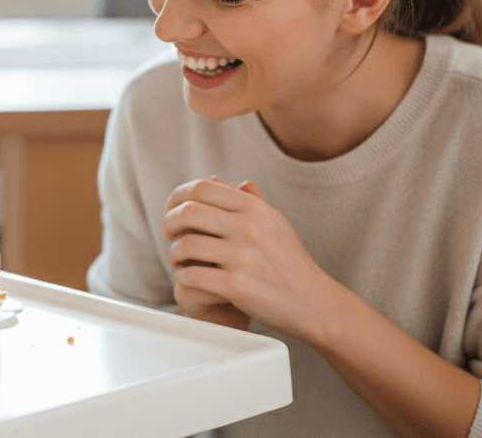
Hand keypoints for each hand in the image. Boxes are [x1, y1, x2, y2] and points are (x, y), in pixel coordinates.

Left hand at [163, 177, 336, 341]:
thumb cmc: (290, 262)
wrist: (313, 302)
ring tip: (177, 259)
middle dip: (169, 221)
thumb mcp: (273, 222)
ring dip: (174, 253)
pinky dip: (183, 276)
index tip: (171, 207)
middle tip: (168, 232)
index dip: (178, 195)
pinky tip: (187, 277)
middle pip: (188, 211)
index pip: (202, 188)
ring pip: (186, 244)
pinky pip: (192, 275)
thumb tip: (213, 178)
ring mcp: (243, 257)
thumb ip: (244, 200)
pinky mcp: (237, 286)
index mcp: (255, 209)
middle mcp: (249, 228)